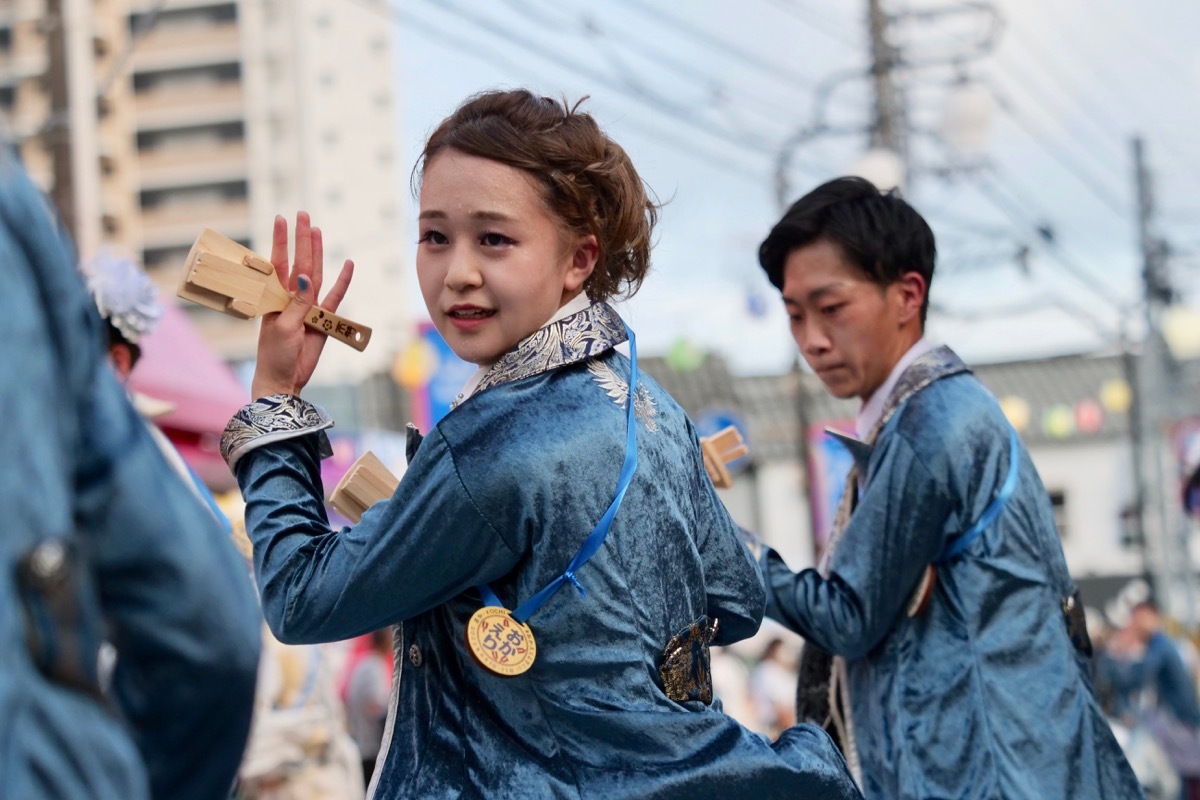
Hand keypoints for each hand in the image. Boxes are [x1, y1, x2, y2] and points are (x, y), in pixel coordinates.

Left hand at [251, 212, 353, 398]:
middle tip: (304, 215)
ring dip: (316, 252)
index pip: (279, 262)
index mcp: (275, 297)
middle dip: (301, 239)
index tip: (282, 219)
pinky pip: (334, 297)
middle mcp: (291, 297)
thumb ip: (296, 303)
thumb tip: (306, 277)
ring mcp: (307, 307)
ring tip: (318, 231)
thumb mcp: (283, 328)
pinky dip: (342, 282)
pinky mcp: (322, 320)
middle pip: (299, 262)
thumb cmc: (275, 354)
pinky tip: (348, 264)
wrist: (284, 378)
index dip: (281, 241)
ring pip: (315, 274)